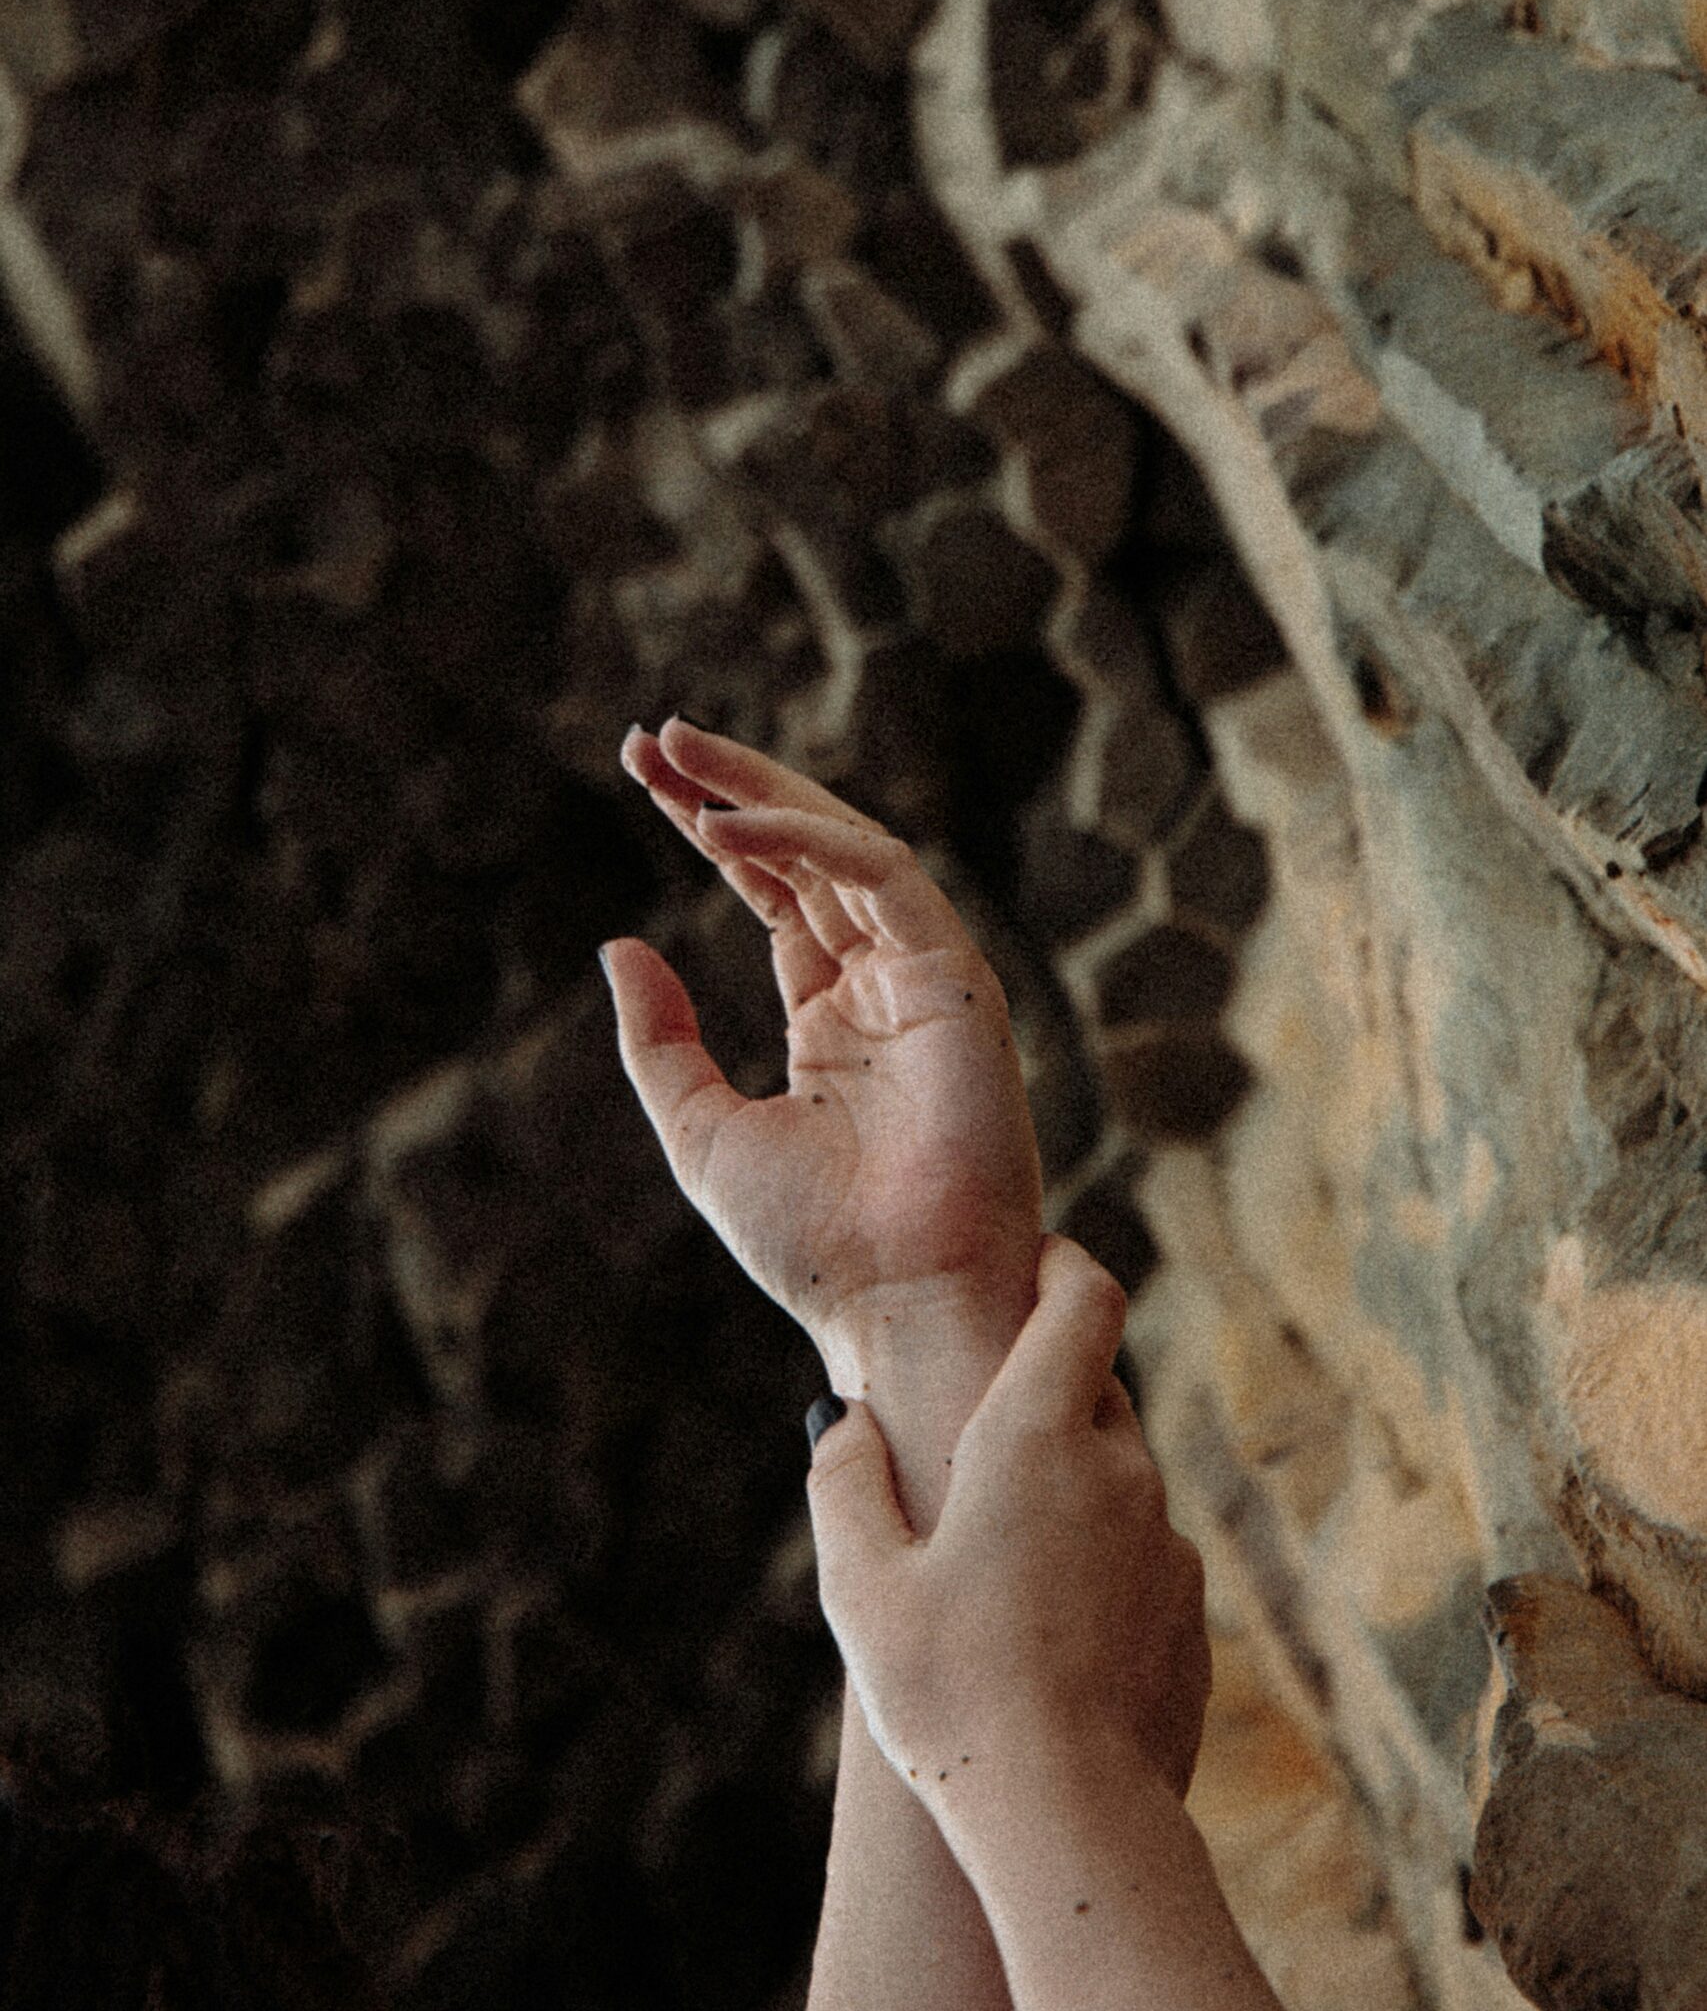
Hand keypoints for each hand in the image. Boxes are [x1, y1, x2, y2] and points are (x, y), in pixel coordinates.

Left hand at [602, 717, 1045, 1361]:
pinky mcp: (957, 980)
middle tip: (653, 736)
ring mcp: (924, 979)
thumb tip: (618, 944)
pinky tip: (724, 828)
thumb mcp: (702, 1130)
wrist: (894, 1306)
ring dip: (763, 794)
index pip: (774, 892)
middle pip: (807, 855)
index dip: (713, 827)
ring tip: (678, 753)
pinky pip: (886, 880)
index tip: (643, 772)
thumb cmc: (811, 1246)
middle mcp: (883, 987)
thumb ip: (660, 1039)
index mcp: (833, 1020)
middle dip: (732, 788)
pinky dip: (809, 843)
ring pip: (848, 847)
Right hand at [803, 1232, 1211, 1810]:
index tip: (1030, 1268)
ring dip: (1069, 1484)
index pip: (1084, 1296)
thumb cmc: (951, 1693)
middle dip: (1045, 1385)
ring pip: (1119, 1474)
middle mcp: (1120, 1470)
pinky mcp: (1189, 1614)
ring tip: (997, 1554)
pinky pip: (1142, 1556)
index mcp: (1037, 1435)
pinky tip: (1043, 1631)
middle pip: (1097, 1382)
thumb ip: (844, 1482)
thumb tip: (842, 1421)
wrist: (1071, 1821)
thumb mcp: (859, 1586)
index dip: (1062, 1265)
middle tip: (977, 1430)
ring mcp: (1167, 1544)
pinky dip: (1100, 1562)